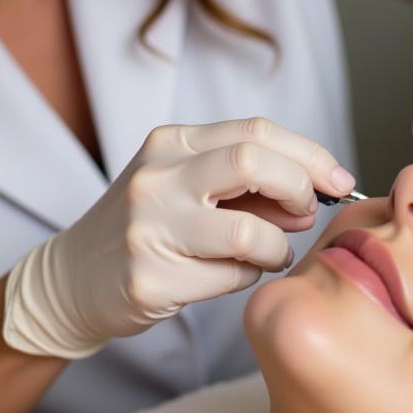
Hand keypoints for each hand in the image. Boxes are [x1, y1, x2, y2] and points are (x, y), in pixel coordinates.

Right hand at [3, 117, 355, 357]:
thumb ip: (250, 184)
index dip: (310, 155)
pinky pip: (231, 277)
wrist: (73, 280)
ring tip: (270, 253)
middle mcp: (156, 178)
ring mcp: (149, 228)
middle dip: (299, 188)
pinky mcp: (150, 278)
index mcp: (170, 144)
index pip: (258, 132)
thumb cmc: (147, 228)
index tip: (339, 180)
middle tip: (305, 214)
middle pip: (255, 163)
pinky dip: (248, 276)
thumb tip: (317, 192)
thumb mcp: (188, 187)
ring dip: (278, 248)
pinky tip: (231, 273)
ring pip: (250, 232)